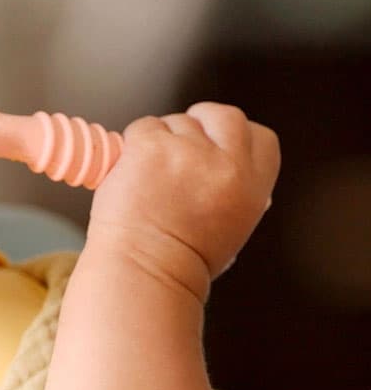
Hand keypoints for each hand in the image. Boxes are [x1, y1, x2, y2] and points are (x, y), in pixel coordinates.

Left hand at [86, 103, 279, 299]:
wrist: (144, 273)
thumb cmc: (179, 261)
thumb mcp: (231, 227)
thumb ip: (232, 190)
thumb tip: (218, 164)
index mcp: (252, 187)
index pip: (259, 136)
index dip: (234, 135)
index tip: (214, 142)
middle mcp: (226, 164)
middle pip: (223, 115)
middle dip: (201, 123)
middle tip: (176, 146)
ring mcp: (188, 153)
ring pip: (175, 122)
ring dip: (159, 142)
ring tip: (148, 182)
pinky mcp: (151, 148)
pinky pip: (143, 128)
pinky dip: (132, 148)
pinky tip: (130, 177)